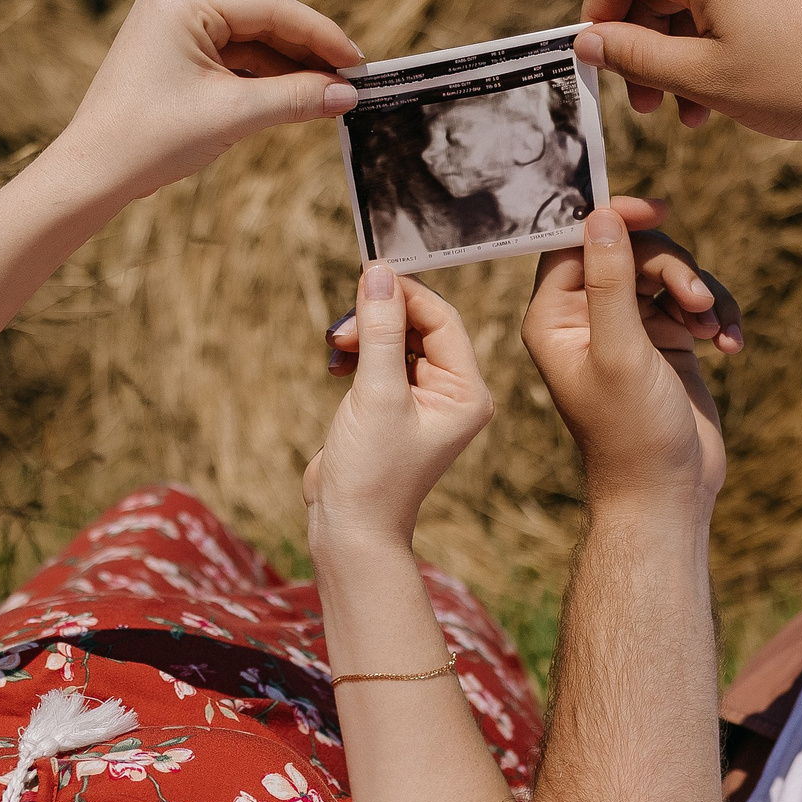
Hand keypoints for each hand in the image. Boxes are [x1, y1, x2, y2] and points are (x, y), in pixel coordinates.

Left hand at [48, 0, 359, 205]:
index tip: (358, 62)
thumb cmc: (152, 138)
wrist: (94, 173)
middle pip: (262, 21)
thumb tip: (348, 95)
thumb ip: (296, 99)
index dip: (321, 35)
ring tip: (330, 95)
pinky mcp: (172, 55)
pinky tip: (294, 98)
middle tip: (352, 81)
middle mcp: (176, 2)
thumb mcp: (234, 115)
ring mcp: (172, 27)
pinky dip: (262, 80)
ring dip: (288, 69)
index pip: (271, 8)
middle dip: (308, 53)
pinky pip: (230, 60)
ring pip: (249, 43)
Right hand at [305, 266, 493, 548]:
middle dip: (378, 318)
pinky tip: (336, 365)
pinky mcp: (396, 406)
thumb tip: (378, 273)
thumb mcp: (376, 393)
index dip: (404, 294)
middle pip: (420, 325)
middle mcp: (454, 393)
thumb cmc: (371, 471)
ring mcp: (425, 400)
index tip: (364, 278)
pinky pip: (383, 360)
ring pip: (398, 339)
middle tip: (340, 328)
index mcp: (467, 392)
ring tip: (335, 349)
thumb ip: (380, 330)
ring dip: (364, 335)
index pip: (443, 320)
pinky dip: (358, 354)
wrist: (350, 527)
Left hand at [522, 210, 737, 510]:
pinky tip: (731, 345)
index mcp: (556, 317)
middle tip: (696, 299)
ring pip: (669, 272)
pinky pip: (695, 302)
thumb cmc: (632, 432)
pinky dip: (718, 315)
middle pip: (631, 250)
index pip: (577, 240)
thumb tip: (602, 214)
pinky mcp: (668, 342)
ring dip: (700, 292)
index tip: (659, 211)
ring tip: (715, 331)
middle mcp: (587, 317)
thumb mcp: (620, 350)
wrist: (667, 493)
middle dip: (672, 267)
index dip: (616, 219)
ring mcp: (631, 328)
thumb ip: (610, 280)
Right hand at [575, 0, 801, 141]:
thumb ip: (637, 56)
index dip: (597, 15)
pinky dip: (716, 41)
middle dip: (641, 44)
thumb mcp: (706, 79)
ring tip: (692, 112)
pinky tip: (728, 91)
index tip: (599, 65)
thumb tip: (587, 40)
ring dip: (680, 52)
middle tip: (646, 106)